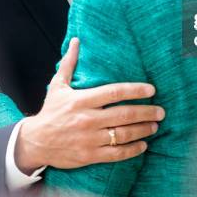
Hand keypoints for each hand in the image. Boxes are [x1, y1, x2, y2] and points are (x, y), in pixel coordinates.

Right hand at [16, 37, 164, 171]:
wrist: (35, 141)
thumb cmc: (50, 111)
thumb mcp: (58, 85)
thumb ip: (69, 63)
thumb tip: (76, 41)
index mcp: (81, 100)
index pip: (114, 92)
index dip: (135, 90)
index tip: (151, 89)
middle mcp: (87, 119)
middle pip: (123, 114)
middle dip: (146, 112)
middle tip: (161, 111)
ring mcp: (89, 138)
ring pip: (123, 134)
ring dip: (142, 130)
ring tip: (155, 125)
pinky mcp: (89, 155)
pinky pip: (116, 154)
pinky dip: (132, 150)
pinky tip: (142, 145)